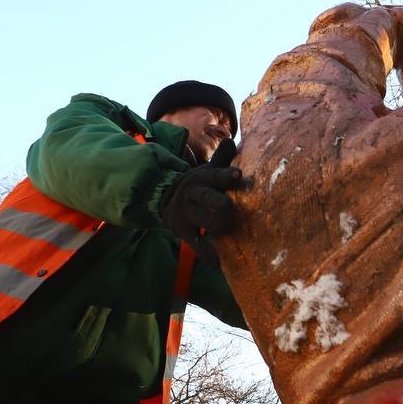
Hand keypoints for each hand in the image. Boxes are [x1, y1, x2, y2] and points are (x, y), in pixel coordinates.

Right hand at [160, 139, 244, 263]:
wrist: (164, 199)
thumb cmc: (198, 186)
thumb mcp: (207, 171)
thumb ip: (221, 159)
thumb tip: (231, 140)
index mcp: (203, 179)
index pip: (217, 175)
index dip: (228, 175)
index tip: (239, 175)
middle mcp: (195, 195)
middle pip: (212, 200)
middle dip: (226, 206)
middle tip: (236, 212)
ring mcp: (188, 214)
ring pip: (208, 223)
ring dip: (222, 227)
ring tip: (232, 230)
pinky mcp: (184, 231)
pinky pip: (198, 245)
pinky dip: (208, 254)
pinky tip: (217, 263)